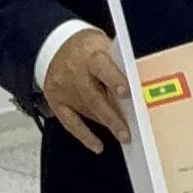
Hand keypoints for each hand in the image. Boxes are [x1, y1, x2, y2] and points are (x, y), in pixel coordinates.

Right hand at [42, 28, 130, 153]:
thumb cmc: (89, 49)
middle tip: (127, 133)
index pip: (103, 68)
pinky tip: (98, 146)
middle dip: (112, 117)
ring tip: (123, 135)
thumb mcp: (105, 46)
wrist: (57, 46)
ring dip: (105, 124)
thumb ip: (118, 66)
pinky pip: (70, 122)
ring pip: (86, 111)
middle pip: (94, 97)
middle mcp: (75, 72)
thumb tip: (137, 91)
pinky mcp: (56, 100)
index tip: (126, 94)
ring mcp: (63, 87)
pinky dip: (85, 136)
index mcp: (91, 55)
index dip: (114, 80)